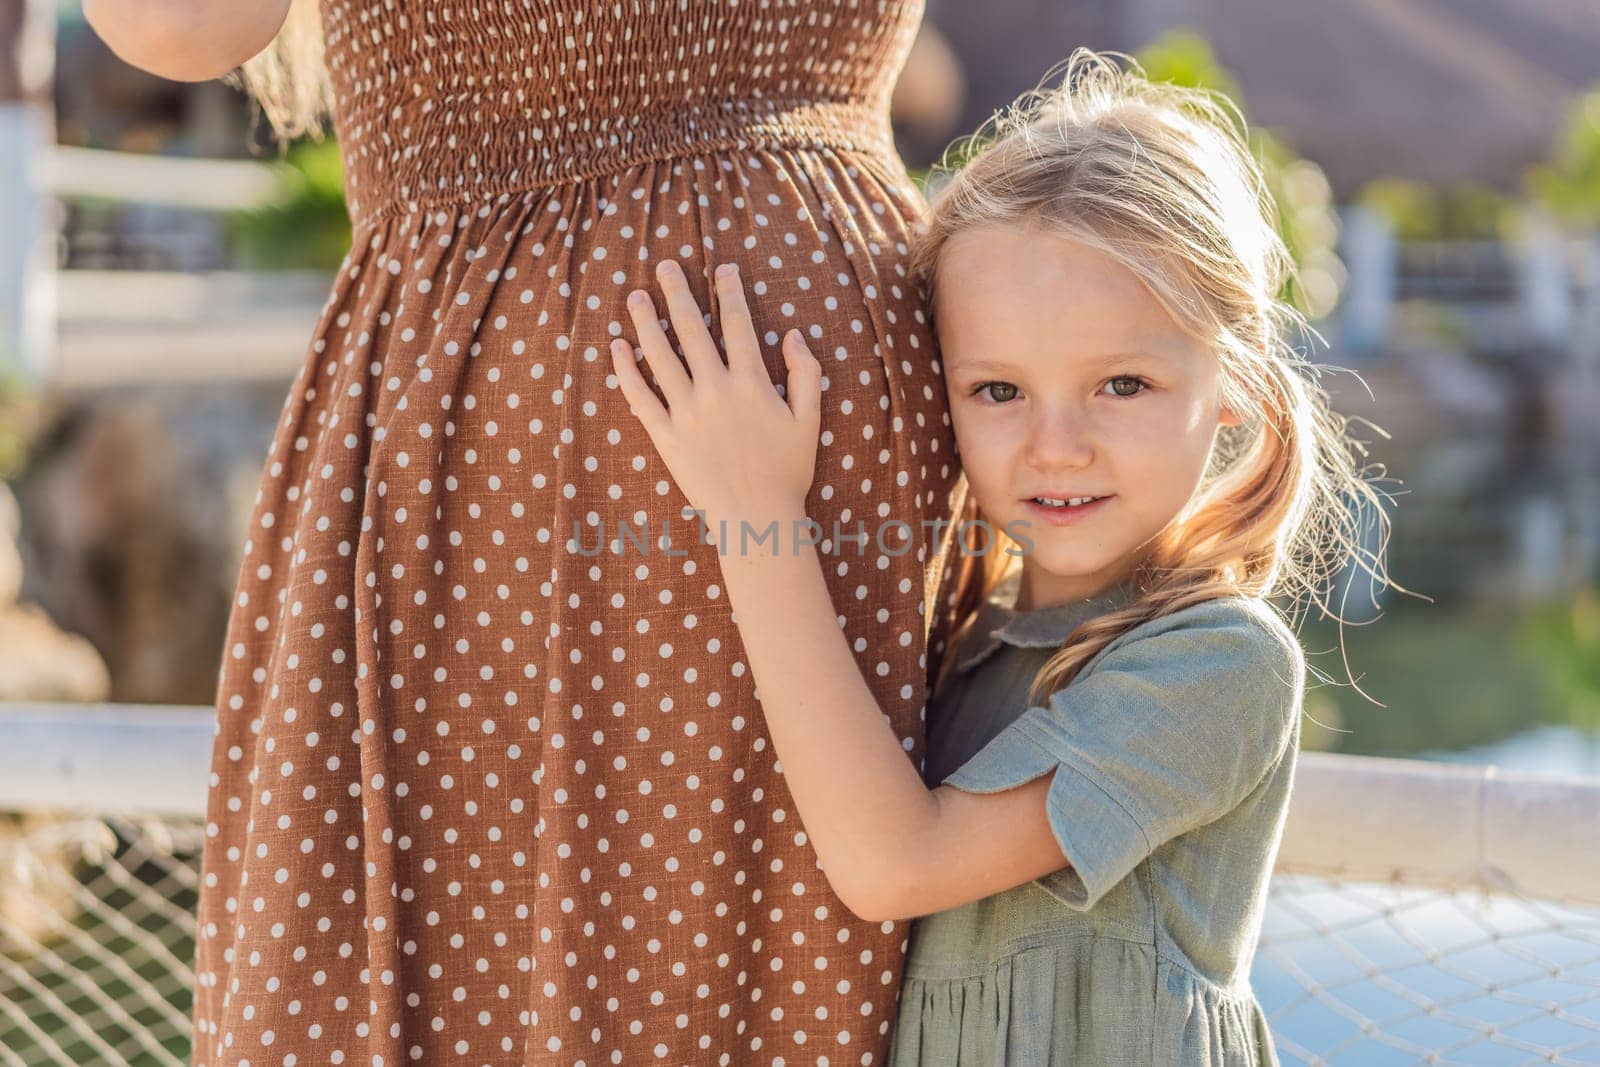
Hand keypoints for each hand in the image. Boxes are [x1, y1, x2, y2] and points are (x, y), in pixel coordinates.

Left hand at [610, 259, 822, 532]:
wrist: (756, 518)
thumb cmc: (788, 472)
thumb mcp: (809, 419)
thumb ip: (804, 373)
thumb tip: (792, 334)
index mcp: (752, 383)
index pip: (738, 326)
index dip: (730, 292)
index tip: (722, 268)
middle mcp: (716, 391)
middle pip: (693, 330)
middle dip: (678, 294)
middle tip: (665, 266)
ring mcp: (687, 413)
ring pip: (661, 357)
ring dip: (646, 323)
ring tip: (636, 297)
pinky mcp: (666, 437)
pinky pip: (640, 397)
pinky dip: (626, 371)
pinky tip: (618, 348)